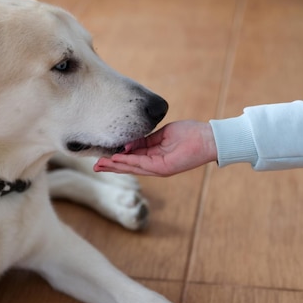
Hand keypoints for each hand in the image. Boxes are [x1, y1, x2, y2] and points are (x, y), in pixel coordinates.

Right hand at [94, 120, 216, 176]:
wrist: (208, 138)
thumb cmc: (190, 133)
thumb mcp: (163, 134)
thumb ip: (147, 139)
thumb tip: (130, 142)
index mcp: (154, 157)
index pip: (132, 159)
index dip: (117, 158)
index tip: (102, 157)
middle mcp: (155, 165)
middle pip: (129, 166)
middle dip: (111, 166)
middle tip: (95, 166)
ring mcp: (159, 168)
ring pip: (133, 167)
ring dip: (116, 166)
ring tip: (101, 165)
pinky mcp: (164, 167)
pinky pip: (142, 164)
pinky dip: (128, 161)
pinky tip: (117, 159)